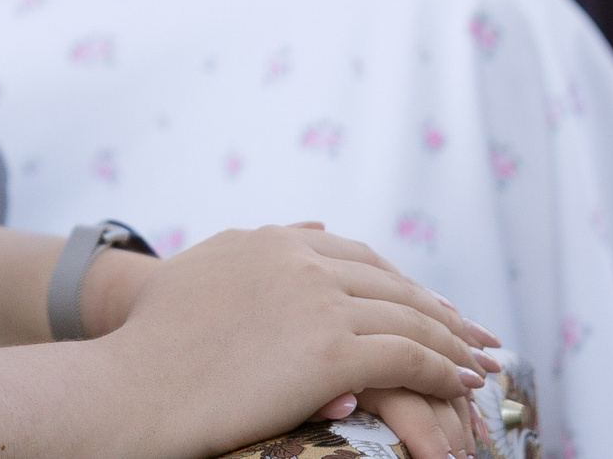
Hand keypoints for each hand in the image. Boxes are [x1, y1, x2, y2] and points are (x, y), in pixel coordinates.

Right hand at [98, 223, 495, 458]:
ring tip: (479, 364)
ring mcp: (318, 303)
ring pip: (410, 318)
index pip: (360, 257)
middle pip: (394, 284)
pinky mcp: (331, 352)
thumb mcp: (207, 267)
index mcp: (274, 241)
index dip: (402, 283)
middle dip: (441, 310)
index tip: (432, 305)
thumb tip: (313, 228)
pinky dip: (443, 369)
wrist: (132, 385)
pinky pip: (408, 358)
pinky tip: (461, 383)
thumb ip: (260, 246)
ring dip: (453, 342)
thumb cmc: (154, 342)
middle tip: (476, 334)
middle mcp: (301, 261)